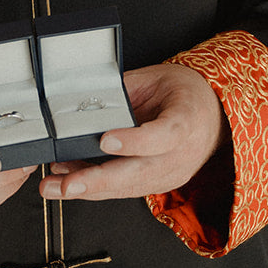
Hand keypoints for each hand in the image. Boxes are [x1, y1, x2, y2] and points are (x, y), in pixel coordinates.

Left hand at [39, 63, 224, 201]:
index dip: (134, 141)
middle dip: (97, 181)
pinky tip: (68, 181)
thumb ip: (123, 91)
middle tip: (66, 185)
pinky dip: (95, 187)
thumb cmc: (185, 94)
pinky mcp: (159, 184)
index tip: (105, 141)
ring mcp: (170, 174)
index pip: (162, 136)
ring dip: (88, 189)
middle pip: (139, 173)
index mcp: (186, 121)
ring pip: (127, 187)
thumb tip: (83, 100)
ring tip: (53, 187)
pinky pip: (124, 189)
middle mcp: (180, 155)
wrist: (213, 116)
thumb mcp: (156, 79)